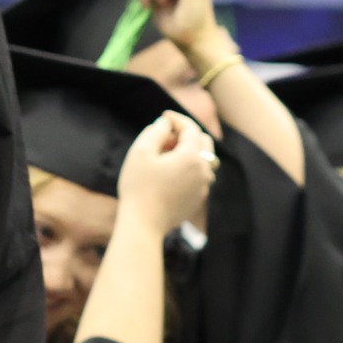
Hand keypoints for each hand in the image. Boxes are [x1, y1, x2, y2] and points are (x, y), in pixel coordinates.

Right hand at [116, 112, 217, 235]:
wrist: (143, 225)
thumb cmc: (138, 187)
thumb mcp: (140, 152)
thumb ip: (156, 131)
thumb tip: (166, 124)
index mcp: (192, 156)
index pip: (191, 128)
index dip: (177, 119)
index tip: (163, 117)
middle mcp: (204, 171)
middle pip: (203, 142)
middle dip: (185, 134)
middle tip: (163, 138)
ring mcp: (203, 187)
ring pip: (203, 160)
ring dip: (188, 152)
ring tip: (164, 157)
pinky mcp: (198, 199)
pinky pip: (199, 176)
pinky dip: (188, 168)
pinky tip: (168, 174)